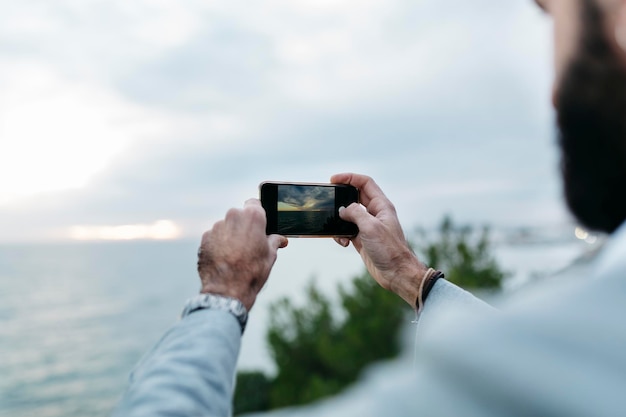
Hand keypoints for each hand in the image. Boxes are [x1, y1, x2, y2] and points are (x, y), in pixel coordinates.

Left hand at [197, 199, 287, 310]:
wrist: (227, 290)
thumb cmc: (252, 272)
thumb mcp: (270, 256)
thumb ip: (274, 242)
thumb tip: (280, 239)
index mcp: (252, 217)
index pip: (255, 204)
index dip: (258, 214)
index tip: (259, 224)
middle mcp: (233, 217)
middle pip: (240, 215)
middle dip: (244, 226)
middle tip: (250, 243)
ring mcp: (217, 227)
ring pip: (226, 226)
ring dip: (231, 235)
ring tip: (236, 255)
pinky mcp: (205, 238)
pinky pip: (215, 236)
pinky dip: (219, 244)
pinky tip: (224, 259)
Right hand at [331, 173, 427, 306]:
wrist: (396, 273)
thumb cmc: (389, 249)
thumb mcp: (370, 227)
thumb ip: (355, 213)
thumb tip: (342, 210)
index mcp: (381, 206)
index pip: (365, 183)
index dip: (349, 178)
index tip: (334, 179)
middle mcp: (375, 214)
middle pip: (355, 197)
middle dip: (341, 198)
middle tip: (329, 199)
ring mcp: (368, 226)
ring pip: (349, 215)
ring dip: (339, 220)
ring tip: (337, 227)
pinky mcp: (362, 239)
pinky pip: (347, 231)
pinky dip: (341, 234)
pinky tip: (343, 242)